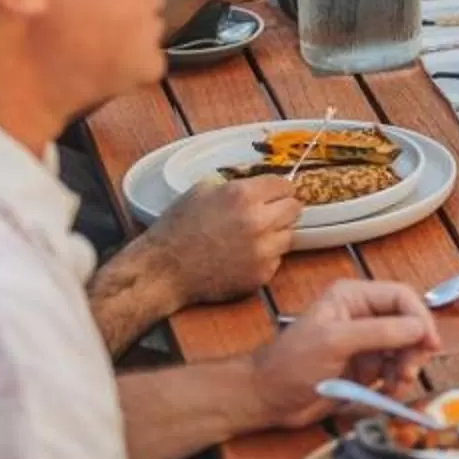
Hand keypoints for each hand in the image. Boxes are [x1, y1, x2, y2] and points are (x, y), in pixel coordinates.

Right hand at [140, 174, 300, 307]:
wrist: (164, 270)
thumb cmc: (177, 227)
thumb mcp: (202, 190)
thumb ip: (235, 185)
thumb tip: (258, 183)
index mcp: (243, 196)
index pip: (284, 185)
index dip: (278, 188)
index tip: (274, 192)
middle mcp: (259, 222)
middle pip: (295, 208)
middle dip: (282, 208)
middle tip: (268, 212)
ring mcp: (263, 251)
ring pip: (289, 235)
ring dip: (276, 233)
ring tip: (252, 235)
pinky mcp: (262, 274)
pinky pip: (277, 259)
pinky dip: (266, 256)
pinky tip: (244, 255)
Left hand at [248, 278, 440, 429]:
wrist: (267, 399)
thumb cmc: (291, 364)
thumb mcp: (334, 342)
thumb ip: (379, 332)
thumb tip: (419, 328)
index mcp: (353, 297)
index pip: (401, 297)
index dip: (420, 318)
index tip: (429, 343)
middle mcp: (363, 316)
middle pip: (409, 325)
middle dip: (414, 348)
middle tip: (409, 371)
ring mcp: (365, 344)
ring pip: (405, 350)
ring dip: (407, 369)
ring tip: (396, 386)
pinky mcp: (365, 369)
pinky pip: (395, 372)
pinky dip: (397, 384)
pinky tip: (387, 394)